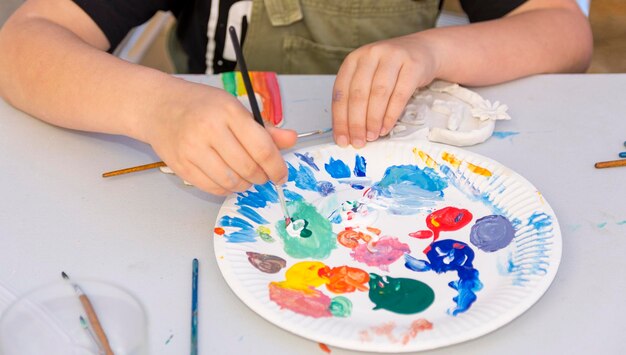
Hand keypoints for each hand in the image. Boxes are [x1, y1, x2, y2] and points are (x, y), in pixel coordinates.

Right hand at [142, 83, 296, 194]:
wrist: (158, 106)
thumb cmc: (201, 106)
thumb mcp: (235, 108)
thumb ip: (264, 128)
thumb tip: (291, 139)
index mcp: (229, 112)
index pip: (262, 148)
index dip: (277, 167)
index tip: (281, 175)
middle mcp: (210, 130)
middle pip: (248, 168)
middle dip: (261, 177)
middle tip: (263, 176)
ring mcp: (193, 149)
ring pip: (231, 182)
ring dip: (245, 185)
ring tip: (246, 177)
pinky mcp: (181, 165)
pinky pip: (212, 188)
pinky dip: (226, 189)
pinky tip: (229, 180)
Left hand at [332, 34, 438, 147]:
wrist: (423, 51)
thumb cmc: (391, 70)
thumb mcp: (369, 77)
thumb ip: (357, 98)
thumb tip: (348, 131)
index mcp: (354, 59)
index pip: (341, 92)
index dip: (340, 119)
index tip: (342, 139)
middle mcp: (371, 54)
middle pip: (358, 94)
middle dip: (356, 123)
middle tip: (358, 142)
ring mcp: (392, 57)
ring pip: (378, 94)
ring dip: (373, 120)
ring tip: (371, 137)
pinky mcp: (413, 65)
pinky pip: (400, 94)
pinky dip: (391, 115)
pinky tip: (386, 128)